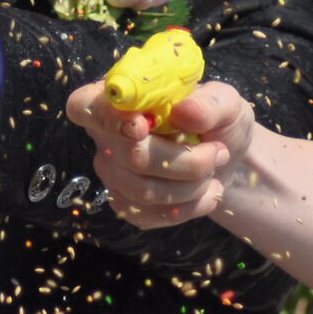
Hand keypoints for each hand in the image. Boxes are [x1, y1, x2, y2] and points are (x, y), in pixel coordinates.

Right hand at [65, 79, 255, 227]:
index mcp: (122, 99)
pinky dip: (187, 207)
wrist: (228, 159)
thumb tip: (185, 111)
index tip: (140, 127)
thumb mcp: (226, 103)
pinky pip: (147, 214)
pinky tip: (207, 193)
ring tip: (214, 170)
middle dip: (183, 161)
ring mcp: (113, 173)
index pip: (84, 105)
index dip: (106, 118)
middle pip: (128, 156)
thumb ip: (209, 103)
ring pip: (141, 190)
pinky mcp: (125, 203)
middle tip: (218, 153)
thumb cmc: (219, 122)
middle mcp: (107, 136)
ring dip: (190, 186)